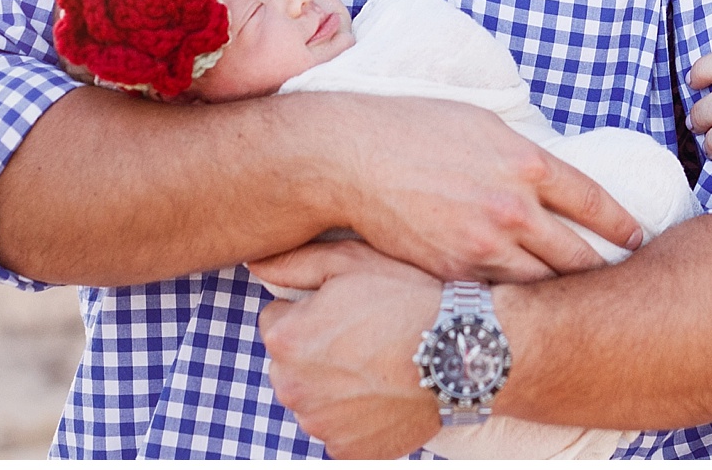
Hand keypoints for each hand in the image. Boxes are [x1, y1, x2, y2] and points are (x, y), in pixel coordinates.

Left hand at [253, 240, 443, 457]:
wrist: (458, 350)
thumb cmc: (405, 298)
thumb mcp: (350, 261)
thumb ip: (294, 263)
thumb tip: (253, 263)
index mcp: (286, 340)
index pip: (276, 323)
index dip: (309, 312)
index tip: (343, 311)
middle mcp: (292, 387)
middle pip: (291, 366)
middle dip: (316, 353)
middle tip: (362, 338)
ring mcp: (320, 425)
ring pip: (315, 400)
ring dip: (334, 387)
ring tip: (377, 365)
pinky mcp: (348, 451)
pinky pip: (341, 431)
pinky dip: (357, 417)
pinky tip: (384, 393)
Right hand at [335, 95, 642, 282]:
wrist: (355, 157)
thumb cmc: (416, 130)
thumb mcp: (484, 125)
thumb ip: (524, 156)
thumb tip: (553, 176)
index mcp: (528, 163)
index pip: (595, 202)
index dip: (623, 226)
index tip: (637, 238)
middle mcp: (515, 207)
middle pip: (578, 255)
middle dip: (603, 271)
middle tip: (619, 282)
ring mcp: (485, 245)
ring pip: (544, 284)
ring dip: (562, 293)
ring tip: (581, 304)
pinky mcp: (454, 273)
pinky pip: (499, 294)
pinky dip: (516, 300)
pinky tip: (527, 308)